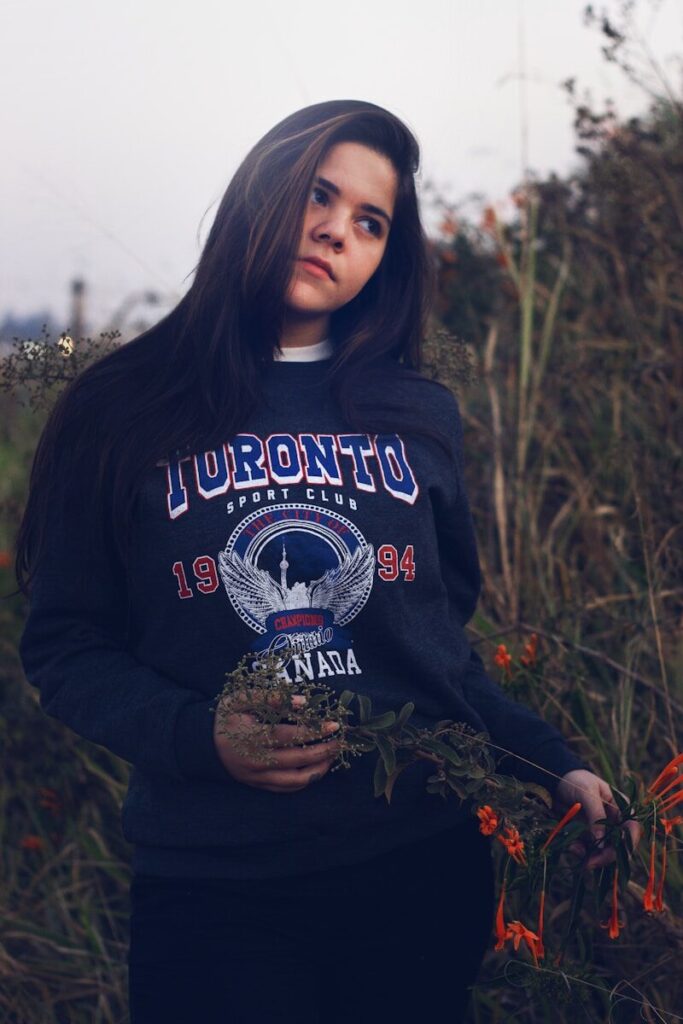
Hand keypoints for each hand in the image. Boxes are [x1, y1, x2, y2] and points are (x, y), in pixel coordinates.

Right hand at [213, 703, 339, 792]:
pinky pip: (287, 788)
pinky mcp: (259, 786)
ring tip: (333, 754)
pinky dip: (306, 780)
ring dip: (319, 769)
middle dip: (323, 751)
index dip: (314, 731)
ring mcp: (258, 777)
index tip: (333, 724)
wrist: (203, 743)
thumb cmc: (226, 717)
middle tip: (341, 740)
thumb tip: (303, 703)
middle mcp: (256, 762)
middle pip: (298, 760)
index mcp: (252, 738)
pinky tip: (317, 768)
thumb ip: (271, 698)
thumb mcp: (241, 699)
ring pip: (295, 780)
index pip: (290, 737)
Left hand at [554, 769, 642, 870]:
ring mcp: (601, 832)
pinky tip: (570, 846)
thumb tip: (601, 840)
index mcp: (621, 808)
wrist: (556, 783)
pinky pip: (588, 851)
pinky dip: (580, 852)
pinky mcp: (588, 838)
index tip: (616, 852)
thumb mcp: (587, 791)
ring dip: (591, 856)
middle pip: (619, 847)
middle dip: (605, 856)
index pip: (632, 828)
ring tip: (573, 848)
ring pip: (603, 853)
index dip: (628, 842)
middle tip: (590, 862)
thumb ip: (595, 813)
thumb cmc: (576, 781)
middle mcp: (614, 823)